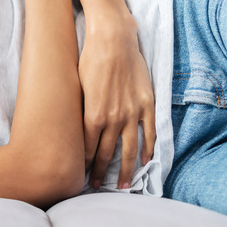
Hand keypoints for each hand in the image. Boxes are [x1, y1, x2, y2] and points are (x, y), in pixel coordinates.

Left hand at [79, 16, 155, 189]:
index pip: (86, 149)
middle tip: (96, 187)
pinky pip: (149, 132)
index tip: (80, 175)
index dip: (83, 164)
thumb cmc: (89, 59)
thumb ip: (80, 112)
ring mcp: (132, 113)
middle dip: (100, 172)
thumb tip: (76, 131)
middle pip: (105, 154)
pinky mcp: (147, 104)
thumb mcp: (77, 88)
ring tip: (124, 186)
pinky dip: (149, 148)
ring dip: (127, 170)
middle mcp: (113, 119)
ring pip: (130, 150)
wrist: (112, 40)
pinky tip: (146, 160)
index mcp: (92, 116)